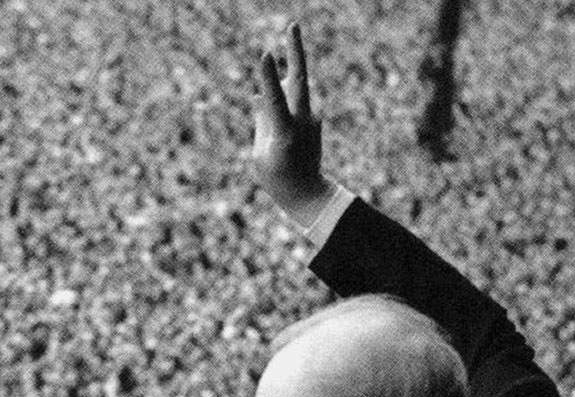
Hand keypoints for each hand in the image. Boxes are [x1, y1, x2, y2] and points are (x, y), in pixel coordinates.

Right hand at [253, 23, 333, 217]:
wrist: (307, 194)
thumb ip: (262, 120)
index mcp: (284, 133)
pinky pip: (292, 108)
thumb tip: (260, 96)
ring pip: (296, 91)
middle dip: (295, 51)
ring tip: (287, 84)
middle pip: (300, 80)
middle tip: (293, 24)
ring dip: (288, 76)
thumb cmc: (276, 177)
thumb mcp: (260, 152)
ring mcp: (311, 119)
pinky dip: (285, 112)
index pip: (275, 99)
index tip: (265, 53)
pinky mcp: (314, 119)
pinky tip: (287, 135)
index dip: (268, 77)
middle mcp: (302, 121)